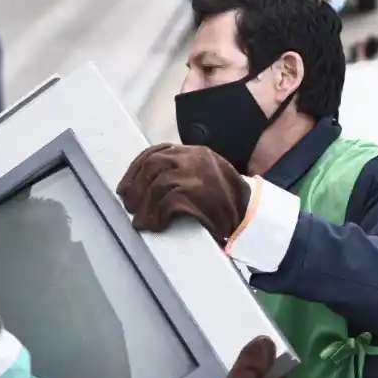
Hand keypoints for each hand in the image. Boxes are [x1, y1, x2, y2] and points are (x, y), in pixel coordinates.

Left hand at [116, 143, 252, 244]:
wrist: (252, 217)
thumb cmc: (227, 203)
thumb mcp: (205, 177)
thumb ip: (180, 172)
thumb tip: (144, 184)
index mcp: (194, 152)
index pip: (155, 152)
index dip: (135, 170)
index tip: (125, 186)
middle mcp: (194, 158)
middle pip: (152, 166)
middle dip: (135, 187)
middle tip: (129, 206)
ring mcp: (196, 174)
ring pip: (156, 184)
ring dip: (144, 205)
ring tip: (140, 221)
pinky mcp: (197, 193)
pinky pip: (167, 203)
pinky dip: (156, 216)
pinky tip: (154, 226)